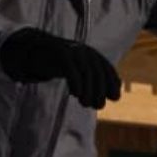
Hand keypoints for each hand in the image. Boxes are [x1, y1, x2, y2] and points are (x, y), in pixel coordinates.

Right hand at [0, 28, 123, 109]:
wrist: (40, 50)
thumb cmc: (65, 67)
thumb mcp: (82, 74)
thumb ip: (97, 82)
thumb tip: (116, 95)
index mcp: (93, 55)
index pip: (107, 68)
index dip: (113, 82)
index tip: (115, 98)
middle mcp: (85, 51)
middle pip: (97, 72)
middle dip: (100, 90)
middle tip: (98, 106)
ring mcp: (72, 50)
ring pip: (86, 71)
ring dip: (88, 90)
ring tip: (86, 104)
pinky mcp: (60, 52)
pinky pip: (71, 68)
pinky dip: (76, 82)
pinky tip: (76, 94)